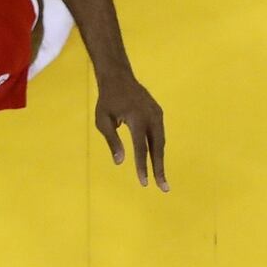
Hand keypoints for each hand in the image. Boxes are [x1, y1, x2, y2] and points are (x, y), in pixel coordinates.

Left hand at [95, 76, 167, 190]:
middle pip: (157, 148)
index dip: (142, 167)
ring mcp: (158, 114)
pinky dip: (158, 149)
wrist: (119, 78)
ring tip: (160, 179)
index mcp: (137, 119)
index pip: (141, 148)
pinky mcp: (159, 113)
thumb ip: (112, 141)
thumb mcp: (103, 121)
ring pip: (161, 142)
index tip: (144, 183)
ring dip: (161, 161)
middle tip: (163, 188)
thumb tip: (120, 162)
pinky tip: (156, 161)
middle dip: (160, 169)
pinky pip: (159, 134)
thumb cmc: (107, 101)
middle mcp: (152, 117)